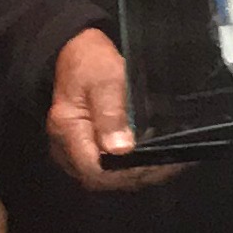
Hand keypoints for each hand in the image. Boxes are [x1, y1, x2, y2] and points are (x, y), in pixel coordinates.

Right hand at [47, 30, 180, 191]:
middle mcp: (64, 148)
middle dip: (136, 175)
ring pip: (105, 177)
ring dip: (136, 174)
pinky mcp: (84, 150)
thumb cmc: (91, 62)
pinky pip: (107, 168)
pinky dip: (131, 167)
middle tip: (168, 164)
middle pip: (101, 179)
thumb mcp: (105, 79)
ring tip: (166, 163)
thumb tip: (121, 150)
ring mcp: (72, 152)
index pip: (95, 169)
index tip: (155, 163)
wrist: (76, 53)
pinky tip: (153, 159)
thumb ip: (112, 113)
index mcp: (67, 130)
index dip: (125, 173)